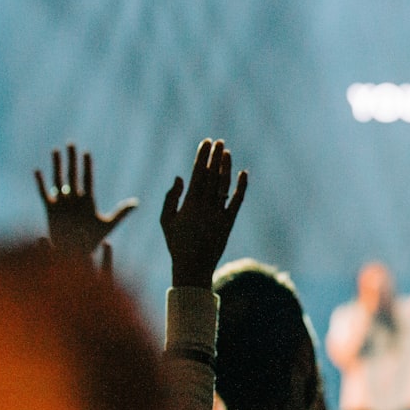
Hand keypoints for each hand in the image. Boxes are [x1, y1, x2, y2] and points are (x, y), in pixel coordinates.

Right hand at [35, 145, 137, 254]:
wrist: (76, 252)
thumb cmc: (93, 240)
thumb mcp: (108, 224)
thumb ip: (121, 212)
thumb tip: (137, 202)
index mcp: (88, 200)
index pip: (88, 178)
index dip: (87, 165)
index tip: (87, 153)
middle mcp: (74, 198)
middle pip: (72, 174)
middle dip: (72, 159)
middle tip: (71, 143)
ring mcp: (62, 203)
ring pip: (58, 179)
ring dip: (57, 165)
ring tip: (56, 150)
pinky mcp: (50, 210)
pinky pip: (44, 193)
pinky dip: (41, 183)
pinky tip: (37, 171)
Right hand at [161, 139, 246, 287]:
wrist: (193, 267)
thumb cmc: (177, 243)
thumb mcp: (166, 220)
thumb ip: (171, 198)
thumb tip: (180, 177)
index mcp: (189, 203)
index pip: (198, 173)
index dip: (202, 156)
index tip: (206, 143)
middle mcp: (206, 206)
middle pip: (212, 175)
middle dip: (215, 157)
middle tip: (219, 142)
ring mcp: (219, 213)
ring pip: (224, 185)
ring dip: (226, 167)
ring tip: (227, 152)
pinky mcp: (229, 222)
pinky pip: (237, 201)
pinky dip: (241, 187)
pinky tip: (243, 173)